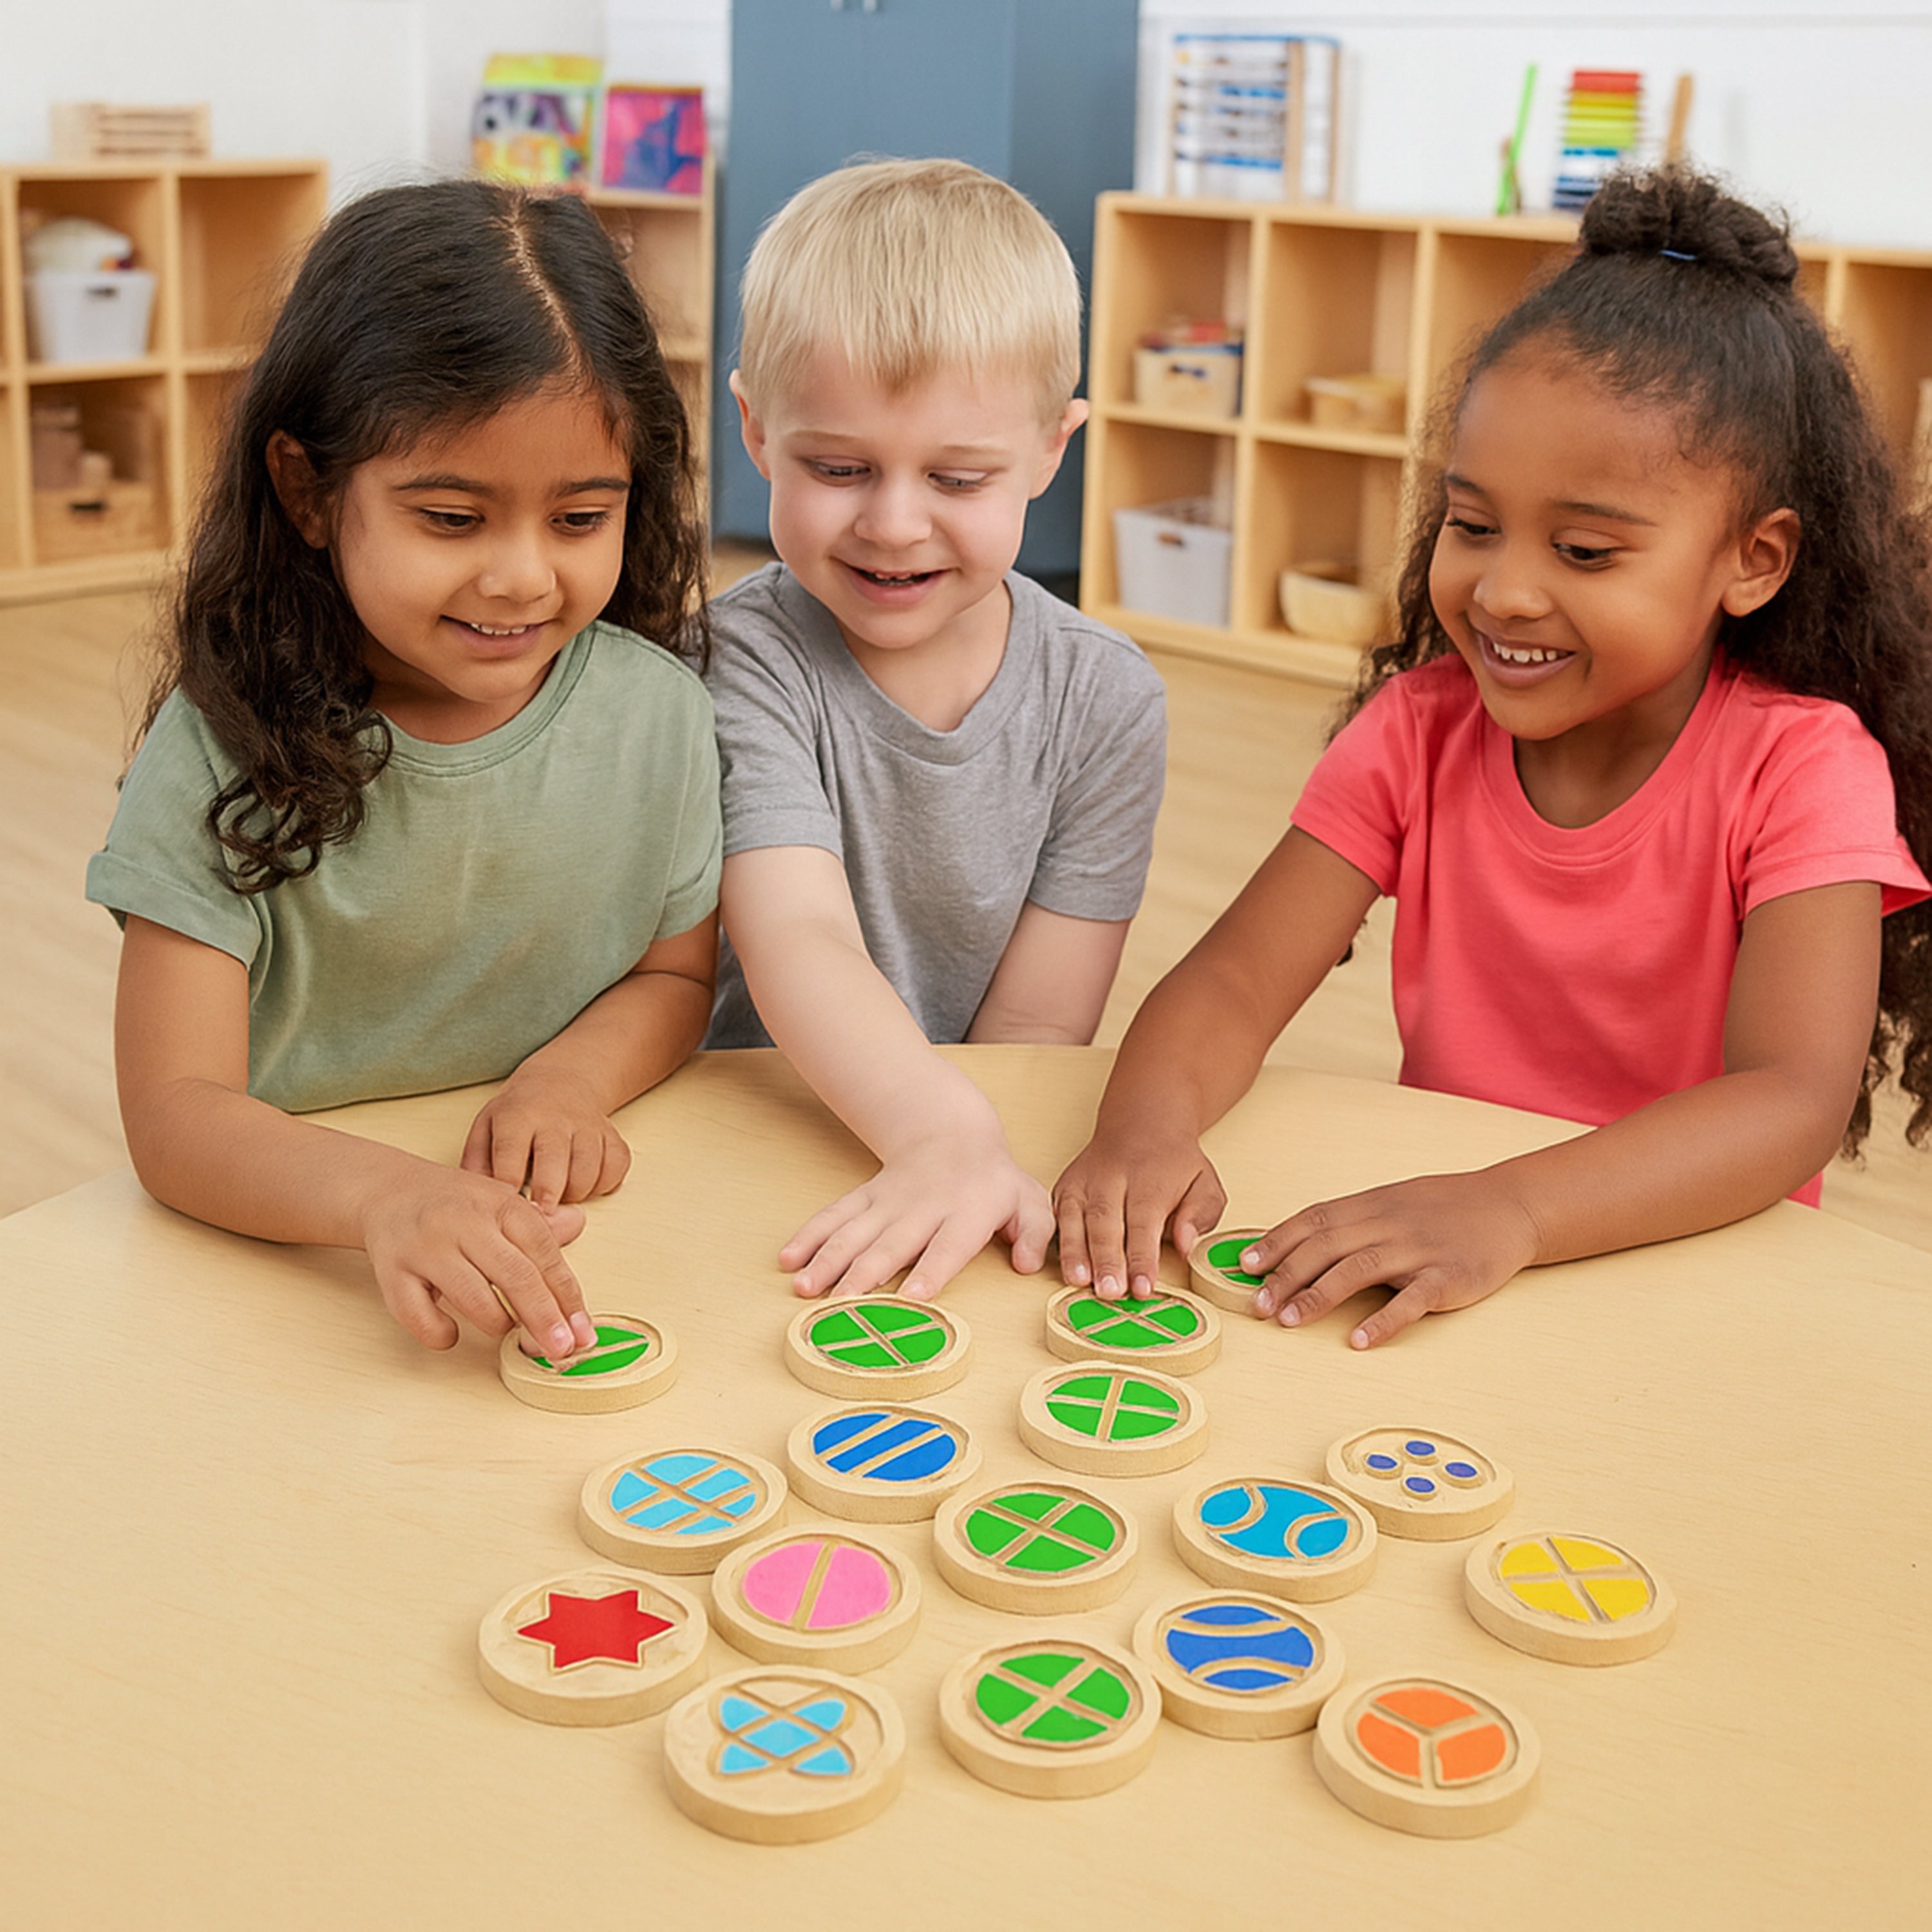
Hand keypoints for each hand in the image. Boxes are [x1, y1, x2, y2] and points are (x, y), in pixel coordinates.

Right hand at [361, 1167, 596, 1353]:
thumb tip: (578, 1224)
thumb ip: (539, 1225)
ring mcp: (426, 1248)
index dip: (568, 1296)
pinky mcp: (392, 1274)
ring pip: (472, 1298)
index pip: (545, 1252)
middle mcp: (463, 1223)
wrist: (388, 1191)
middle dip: (545, 1319)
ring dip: (498, 1324)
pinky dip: (441, 1334)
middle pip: (516, 1276)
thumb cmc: (453, 1204)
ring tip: (508, 1331)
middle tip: (562, 1350)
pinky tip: (452, 1332)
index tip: (584, 1331)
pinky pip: (420, 1317)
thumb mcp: (500, 1202)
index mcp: (499, 1205)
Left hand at [461, 1069, 631, 1211]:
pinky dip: (604, 1183)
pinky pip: (616, 1167)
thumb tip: (478, 1202)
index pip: (510, 1152)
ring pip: (589, 1169)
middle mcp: (555, 1118)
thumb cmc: (519, 1112)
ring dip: (575, 1193)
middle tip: (540, 1215)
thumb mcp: (486, 1126)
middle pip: (554, 1161)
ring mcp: (588, 1126)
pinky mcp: (613, 1136)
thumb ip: (477, 1163)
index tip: (506, 1207)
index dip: (507, 1184)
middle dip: (547, 1194)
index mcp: (518, 1115)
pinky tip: (586, 1184)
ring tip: (559, 1198)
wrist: (562, 1079)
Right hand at [780, 1128, 1054, 1300]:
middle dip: (865, 1273)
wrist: (952, 1133)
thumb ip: (1035, 1234)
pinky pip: (833, 1215)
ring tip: (804, 1288)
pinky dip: (808, 1235)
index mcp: (966, 1212)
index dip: (932, 1270)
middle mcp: (923, 1208)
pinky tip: (788, 1259)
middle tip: (842, 1304)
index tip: (915, 1295)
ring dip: (827, 1259)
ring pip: (854, 1231)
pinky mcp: (866, 1197)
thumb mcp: (1028, 1202)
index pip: (949, 1244)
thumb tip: (1024, 1265)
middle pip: (891, 1243)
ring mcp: (888, 1202)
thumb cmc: (995, 1182)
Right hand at [1052, 1129, 1226, 1301]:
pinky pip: (1056, 1216)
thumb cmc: (1174, 1166)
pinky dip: (1057, 1240)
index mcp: (1149, 1182)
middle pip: (1105, 1222)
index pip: (1143, 1224)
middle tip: (1109, 1292)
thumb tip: (1185, 1244)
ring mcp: (1083, 1182)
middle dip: (1106, 1259)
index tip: (1142, 1287)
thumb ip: (1200, 1214)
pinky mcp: (1064, 1188)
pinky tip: (1059, 1265)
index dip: (1142, 1258)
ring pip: (1075, 1218)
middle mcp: (1111, 1180)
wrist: (1140, 1125)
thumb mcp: (1204, 1183)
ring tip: (1078, 1281)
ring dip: (1075, 1252)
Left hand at [1241, 1170, 1541, 1347]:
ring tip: (1287, 1321)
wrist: (1508, 1206)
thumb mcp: (1391, 1203)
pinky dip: (1383, 1320)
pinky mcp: (1447, 1277)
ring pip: (1358, 1269)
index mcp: (1370, 1205)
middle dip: (1286, 1275)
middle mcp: (1388, 1223)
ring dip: (1318, 1295)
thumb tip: (1294, 1245)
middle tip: (1255, 1305)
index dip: (1277, 1241)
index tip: (1245, 1265)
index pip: (1313, 1220)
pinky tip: (1359, 1340)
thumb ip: (1349, 1222)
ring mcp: (1418, 1250)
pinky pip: (1411, 1299)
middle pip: (1326, 1246)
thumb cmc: (1441, 1209)